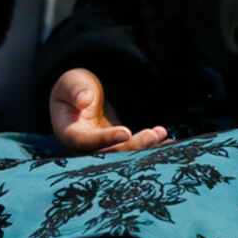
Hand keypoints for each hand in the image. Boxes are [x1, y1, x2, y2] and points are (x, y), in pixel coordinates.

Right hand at [49, 68, 167, 152]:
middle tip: (153, 134)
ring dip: (145, 147)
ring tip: (163, 135)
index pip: (87, 141)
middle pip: (111, 154)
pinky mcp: (118, 145)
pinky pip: (134, 149)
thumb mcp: (70, 83)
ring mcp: (104, 149)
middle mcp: (87, 148)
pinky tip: (166, 141)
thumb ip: (75, 90)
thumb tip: (84, 100)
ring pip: (125, 154)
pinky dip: (149, 146)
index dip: (107, 139)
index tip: (126, 132)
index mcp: (71, 134)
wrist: (81, 95)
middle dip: (133, 146)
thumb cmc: (73, 87)